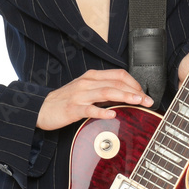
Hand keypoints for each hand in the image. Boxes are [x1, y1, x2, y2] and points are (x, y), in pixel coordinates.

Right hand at [36, 68, 153, 130]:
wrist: (41, 108)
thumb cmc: (65, 100)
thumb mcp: (85, 90)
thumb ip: (103, 90)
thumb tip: (125, 96)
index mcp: (92, 77)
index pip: (118, 74)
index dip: (134, 83)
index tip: (144, 93)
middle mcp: (87, 83)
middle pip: (116, 83)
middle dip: (135, 91)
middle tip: (148, 100)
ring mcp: (80, 95)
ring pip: (106, 92)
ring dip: (124, 96)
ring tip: (137, 102)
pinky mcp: (73, 108)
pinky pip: (89, 109)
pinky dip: (102, 111)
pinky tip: (112, 114)